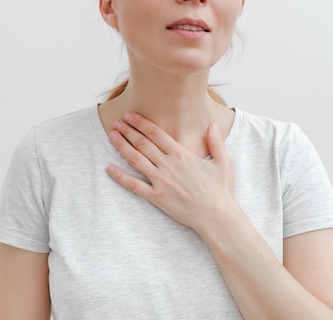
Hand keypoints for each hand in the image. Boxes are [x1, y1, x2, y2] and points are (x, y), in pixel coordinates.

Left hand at [106, 112, 236, 233]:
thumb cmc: (221, 190)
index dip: (141, 123)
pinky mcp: (156, 197)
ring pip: (136, 159)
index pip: (156, 133)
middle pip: (142, 143)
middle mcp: (168, 165)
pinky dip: (120, 176)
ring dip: (122, 146)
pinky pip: (134, 185)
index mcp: (182, 154)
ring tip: (111, 136)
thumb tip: (213, 124)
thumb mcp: (223, 162)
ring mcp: (161, 181)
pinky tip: (109, 168)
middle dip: (127, 130)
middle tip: (116, 122)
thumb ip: (216, 142)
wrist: (216, 216)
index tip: (130, 115)